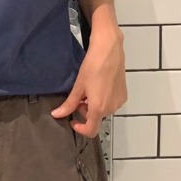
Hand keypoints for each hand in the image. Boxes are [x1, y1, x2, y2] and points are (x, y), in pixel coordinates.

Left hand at [51, 16, 126, 137]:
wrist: (109, 50)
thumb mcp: (78, 86)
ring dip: (94, 105)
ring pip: (103, 111)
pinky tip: (99, 86)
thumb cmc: (92, 66)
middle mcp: (111, 108)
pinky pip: (111, 103)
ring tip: (89, 89)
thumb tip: (57, 114)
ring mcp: (119, 102)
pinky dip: (103, 100)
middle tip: (79, 97)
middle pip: (96, 119)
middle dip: (85, 111)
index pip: (91, 131)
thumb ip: (69, 104)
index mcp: (99, 108)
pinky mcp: (124, 95)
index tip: (72, 119)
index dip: (80, 128)